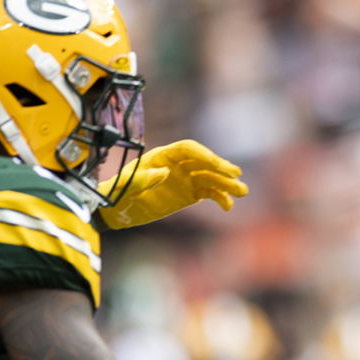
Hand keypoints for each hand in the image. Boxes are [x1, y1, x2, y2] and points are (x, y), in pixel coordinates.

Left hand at [98, 140, 248, 228]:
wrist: (117, 209)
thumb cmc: (118, 194)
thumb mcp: (125, 187)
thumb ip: (142, 179)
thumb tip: (165, 173)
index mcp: (162, 156)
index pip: (188, 149)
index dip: (203, 154)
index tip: (216, 164)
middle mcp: (177, 165)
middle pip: (204, 162)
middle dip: (221, 168)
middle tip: (236, 175)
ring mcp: (185, 179)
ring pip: (211, 178)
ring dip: (227, 184)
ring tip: (242, 192)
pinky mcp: (189, 194)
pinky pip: (209, 193)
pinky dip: (220, 198)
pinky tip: (228, 206)